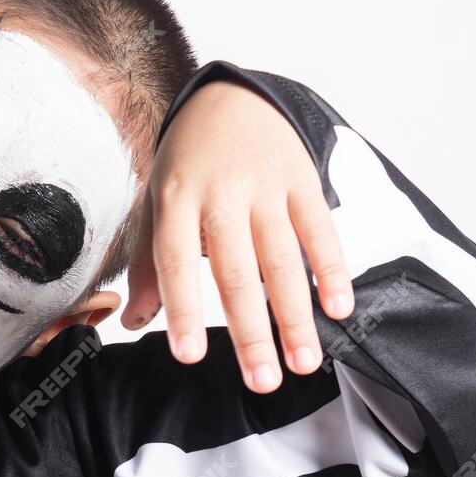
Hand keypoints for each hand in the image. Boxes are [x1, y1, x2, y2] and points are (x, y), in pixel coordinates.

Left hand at [122, 81, 354, 392]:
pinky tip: (339, 309)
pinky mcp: (303, 180)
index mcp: (176, 199)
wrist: (229, 96)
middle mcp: (221, 193)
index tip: (191, 356)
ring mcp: (266, 186)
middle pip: (237, 271)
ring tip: (303, 361)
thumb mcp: (156, 202)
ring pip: (282, 259)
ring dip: (296, 316)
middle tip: (262, 381)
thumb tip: (136, 320)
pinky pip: (320, 231)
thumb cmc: (187, 161)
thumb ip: (150, 262)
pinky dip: (332, 271)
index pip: (176, 262)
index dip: (184, 310)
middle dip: (251, 331)